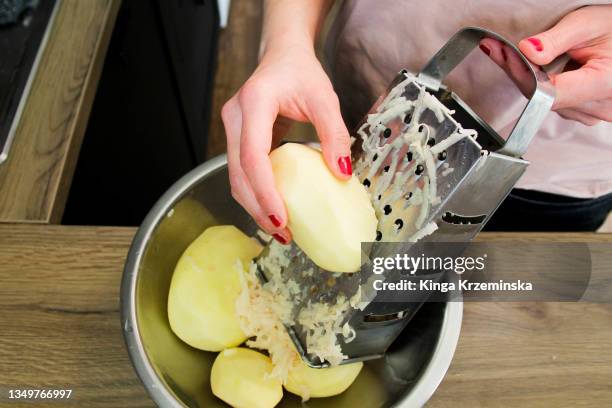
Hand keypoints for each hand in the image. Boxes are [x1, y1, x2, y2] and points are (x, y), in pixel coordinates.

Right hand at [222, 46, 351, 242]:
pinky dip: (256, 193)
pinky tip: (275, 208)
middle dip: (258, 208)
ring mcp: (231, 128)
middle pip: (237, 174)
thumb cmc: (301, 72)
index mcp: (254, 103)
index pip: (253, 156)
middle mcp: (235, 117)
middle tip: (283, 234)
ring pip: (235, 177)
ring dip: (254, 206)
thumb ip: (335, 133)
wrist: (282, 56)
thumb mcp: (325, 98)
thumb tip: (342, 174)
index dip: (265, 192)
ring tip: (280, 229)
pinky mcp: (236, 138)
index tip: (282, 219)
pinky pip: (241, 172)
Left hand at [479, 5, 611, 125]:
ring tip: (547, 59)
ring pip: (552, 105)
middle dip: (530, 76)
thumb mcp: (585, 24)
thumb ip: (554, 40)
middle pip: (548, 100)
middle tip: (514, 52)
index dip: (526, 77)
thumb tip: (526, 51)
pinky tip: (560, 72)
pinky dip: (553, 89)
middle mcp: (604, 106)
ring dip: (541, 83)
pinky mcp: (592, 114)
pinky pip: (562, 106)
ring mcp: (599, 114)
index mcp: (606, 83)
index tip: (510, 58)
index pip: (549, 95)